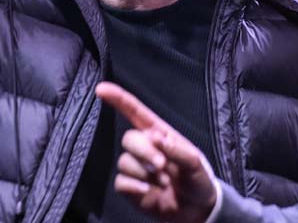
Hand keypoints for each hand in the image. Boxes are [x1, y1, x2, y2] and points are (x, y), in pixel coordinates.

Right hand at [96, 82, 218, 222]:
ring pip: (124, 161)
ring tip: (164, 181)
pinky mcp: (130, 187)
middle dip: (144, 151)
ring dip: (144, 172)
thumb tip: (156, 138)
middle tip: (162, 165)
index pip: (135, 112)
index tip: (101, 89)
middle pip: (129, 138)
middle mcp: (144, 147)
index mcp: (159, 133)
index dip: (118, 98)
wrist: (196, 209)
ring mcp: (135, 167)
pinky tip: (149, 191)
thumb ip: (177, 149)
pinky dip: (135, 186)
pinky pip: (121, 182)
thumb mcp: (195, 162)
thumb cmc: (197, 178)